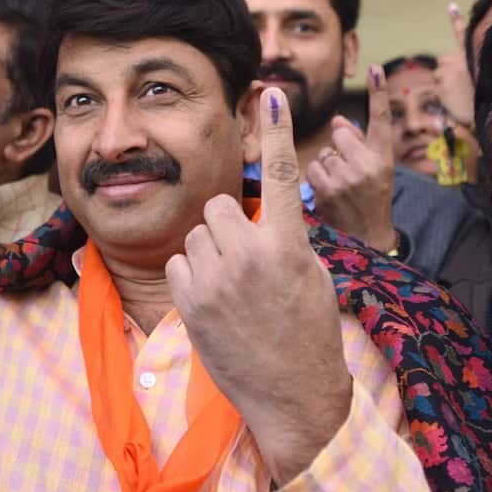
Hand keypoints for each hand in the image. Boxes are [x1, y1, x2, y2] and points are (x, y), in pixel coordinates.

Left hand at [167, 88, 351, 485]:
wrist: (293, 397)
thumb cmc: (310, 335)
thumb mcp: (313, 277)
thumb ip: (287, 239)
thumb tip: (261, 216)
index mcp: (290, 245)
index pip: (284, 176)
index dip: (277, 131)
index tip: (272, 94)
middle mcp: (250, 255)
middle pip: (221, 206)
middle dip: (229, 225)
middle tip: (247, 259)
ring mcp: (217, 279)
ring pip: (197, 234)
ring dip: (209, 251)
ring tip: (233, 287)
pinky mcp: (190, 302)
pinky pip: (178, 261)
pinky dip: (191, 275)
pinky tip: (214, 302)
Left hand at [307, 64, 395, 250]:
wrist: (367, 241)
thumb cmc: (371, 199)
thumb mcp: (377, 171)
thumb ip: (360, 143)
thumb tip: (338, 119)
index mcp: (384, 158)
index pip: (381, 120)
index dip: (378, 93)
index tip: (374, 68)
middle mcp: (368, 165)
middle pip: (339, 133)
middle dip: (340, 146)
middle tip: (350, 169)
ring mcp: (346, 178)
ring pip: (323, 152)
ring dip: (327, 164)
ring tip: (341, 186)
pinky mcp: (326, 191)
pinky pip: (311, 169)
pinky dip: (316, 179)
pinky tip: (329, 193)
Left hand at [434, 2, 475, 127]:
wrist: (486, 112)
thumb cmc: (489, 98)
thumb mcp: (485, 78)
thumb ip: (473, 70)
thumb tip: (462, 73)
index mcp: (472, 56)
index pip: (462, 35)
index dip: (456, 20)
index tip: (451, 6)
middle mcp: (459, 59)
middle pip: (442, 60)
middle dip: (446, 70)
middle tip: (458, 85)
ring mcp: (448, 70)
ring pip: (438, 74)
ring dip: (444, 83)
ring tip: (459, 95)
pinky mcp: (441, 83)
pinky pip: (437, 87)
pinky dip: (442, 93)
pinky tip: (452, 98)